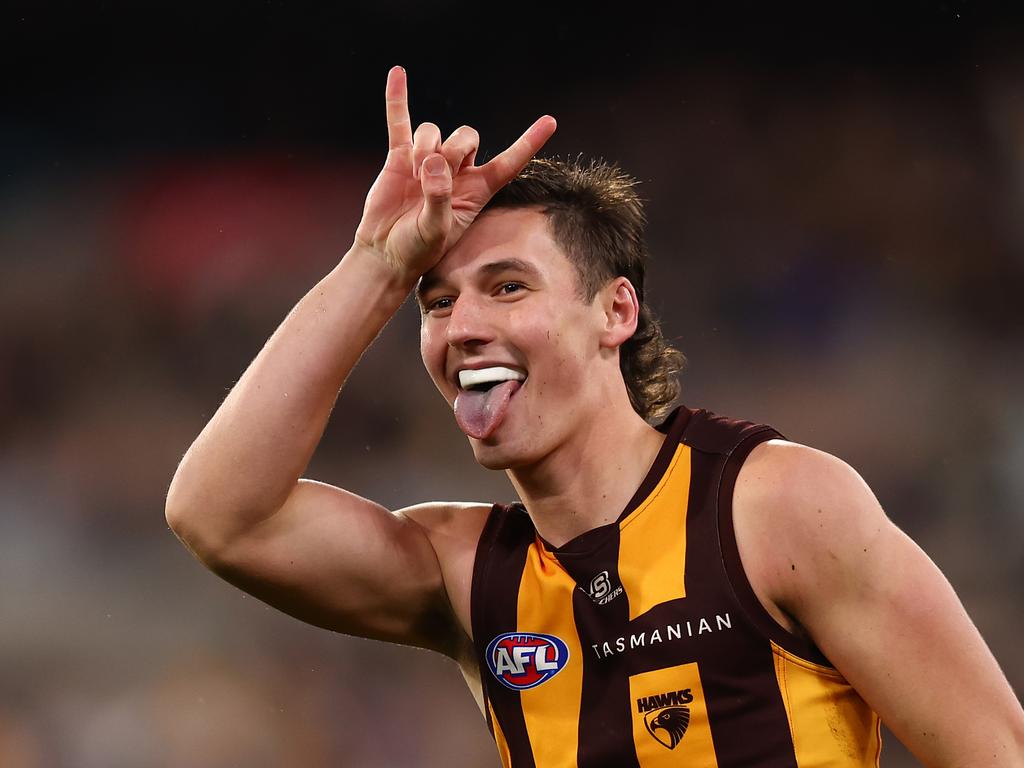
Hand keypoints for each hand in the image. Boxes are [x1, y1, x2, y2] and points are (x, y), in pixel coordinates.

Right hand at [353, 66, 556, 282]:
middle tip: (433, 175)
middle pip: (467, 136)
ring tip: (412, 175)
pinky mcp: (400, 157)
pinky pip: (400, 122)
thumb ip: (440, 198)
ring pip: (434, 131)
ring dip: (424, 147)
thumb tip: (433, 164)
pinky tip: (397, 74)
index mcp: (476, 191)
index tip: (550, 122)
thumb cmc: (417, 249)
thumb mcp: (436, 231)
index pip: (508, 163)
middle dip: (453, 150)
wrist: (386, 252)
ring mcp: (428, 161)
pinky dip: (398, 99)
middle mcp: (457, 172)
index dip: (528, 143)